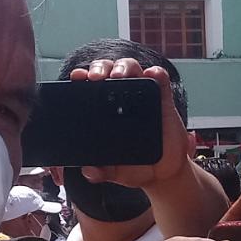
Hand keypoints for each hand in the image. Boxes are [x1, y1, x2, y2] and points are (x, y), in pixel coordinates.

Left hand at [71, 58, 191, 189]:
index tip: (76, 78)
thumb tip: (88, 172)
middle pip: (108, 70)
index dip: (82, 77)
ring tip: (118, 76)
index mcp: (103, 110)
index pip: (89, 87)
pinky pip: (160, 79)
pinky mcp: (163, 100)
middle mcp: (121, 99)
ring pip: (131, 68)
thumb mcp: (115, 172)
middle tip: (95, 78)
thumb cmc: (135, 167)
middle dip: (100, 67)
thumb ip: (102, 172)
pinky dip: (156, 73)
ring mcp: (143, 97)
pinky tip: (152, 75)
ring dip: (123, 66)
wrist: (163, 174)